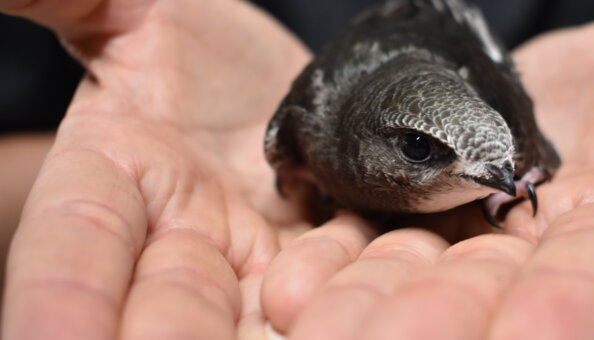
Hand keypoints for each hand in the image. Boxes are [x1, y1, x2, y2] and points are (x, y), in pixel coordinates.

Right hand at [0, 0, 343, 338]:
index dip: (59, 295)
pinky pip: (342, 280)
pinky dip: (357, 296)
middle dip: (176, 336)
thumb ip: (71, 3)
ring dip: (284, 330)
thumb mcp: (127, 11)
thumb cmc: (189, 43)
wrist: (278, 77)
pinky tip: (381, 310)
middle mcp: (180, 239)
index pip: (75, 243)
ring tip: (315, 335)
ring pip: (266, 314)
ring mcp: (257, 256)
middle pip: (174, 309)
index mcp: (111, 182)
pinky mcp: (322, 253)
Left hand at [260, 3, 593, 338]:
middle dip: (436, 323)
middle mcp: (528, 254)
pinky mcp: (402, 221)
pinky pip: (363, 247)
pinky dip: (328, 268)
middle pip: (485, 297)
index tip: (543, 332)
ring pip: (412, 282)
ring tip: (306, 325)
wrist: (542, 102)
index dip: (571, 307)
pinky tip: (284, 291)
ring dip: (366, 310)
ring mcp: (458, 244)